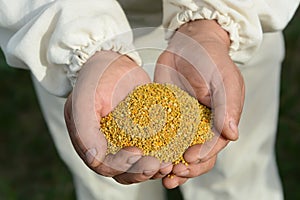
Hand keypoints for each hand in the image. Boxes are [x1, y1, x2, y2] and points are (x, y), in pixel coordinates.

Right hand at [64, 51, 169, 183]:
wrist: (114, 61)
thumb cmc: (96, 77)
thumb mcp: (85, 98)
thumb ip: (85, 129)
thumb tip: (94, 158)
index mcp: (90, 142)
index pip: (105, 165)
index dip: (121, 165)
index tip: (136, 153)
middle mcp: (107, 146)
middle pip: (124, 171)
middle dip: (141, 171)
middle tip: (158, 164)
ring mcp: (125, 140)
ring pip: (139, 165)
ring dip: (154, 168)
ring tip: (169, 164)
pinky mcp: (142, 133)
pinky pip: (152, 149)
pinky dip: (163, 154)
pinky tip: (174, 152)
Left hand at [154, 20, 244, 187]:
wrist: (188, 44)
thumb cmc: (210, 58)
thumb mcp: (223, 79)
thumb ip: (227, 106)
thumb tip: (232, 135)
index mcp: (221, 120)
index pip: (215, 146)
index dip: (203, 156)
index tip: (188, 158)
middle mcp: (203, 125)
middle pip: (198, 155)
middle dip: (186, 168)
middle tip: (172, 174)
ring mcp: (184, 122)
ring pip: (179, 150)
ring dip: (170, 164)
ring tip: (159, 174)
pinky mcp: (167, 116)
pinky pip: (162, 136)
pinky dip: (156, 148)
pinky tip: (147, 156)